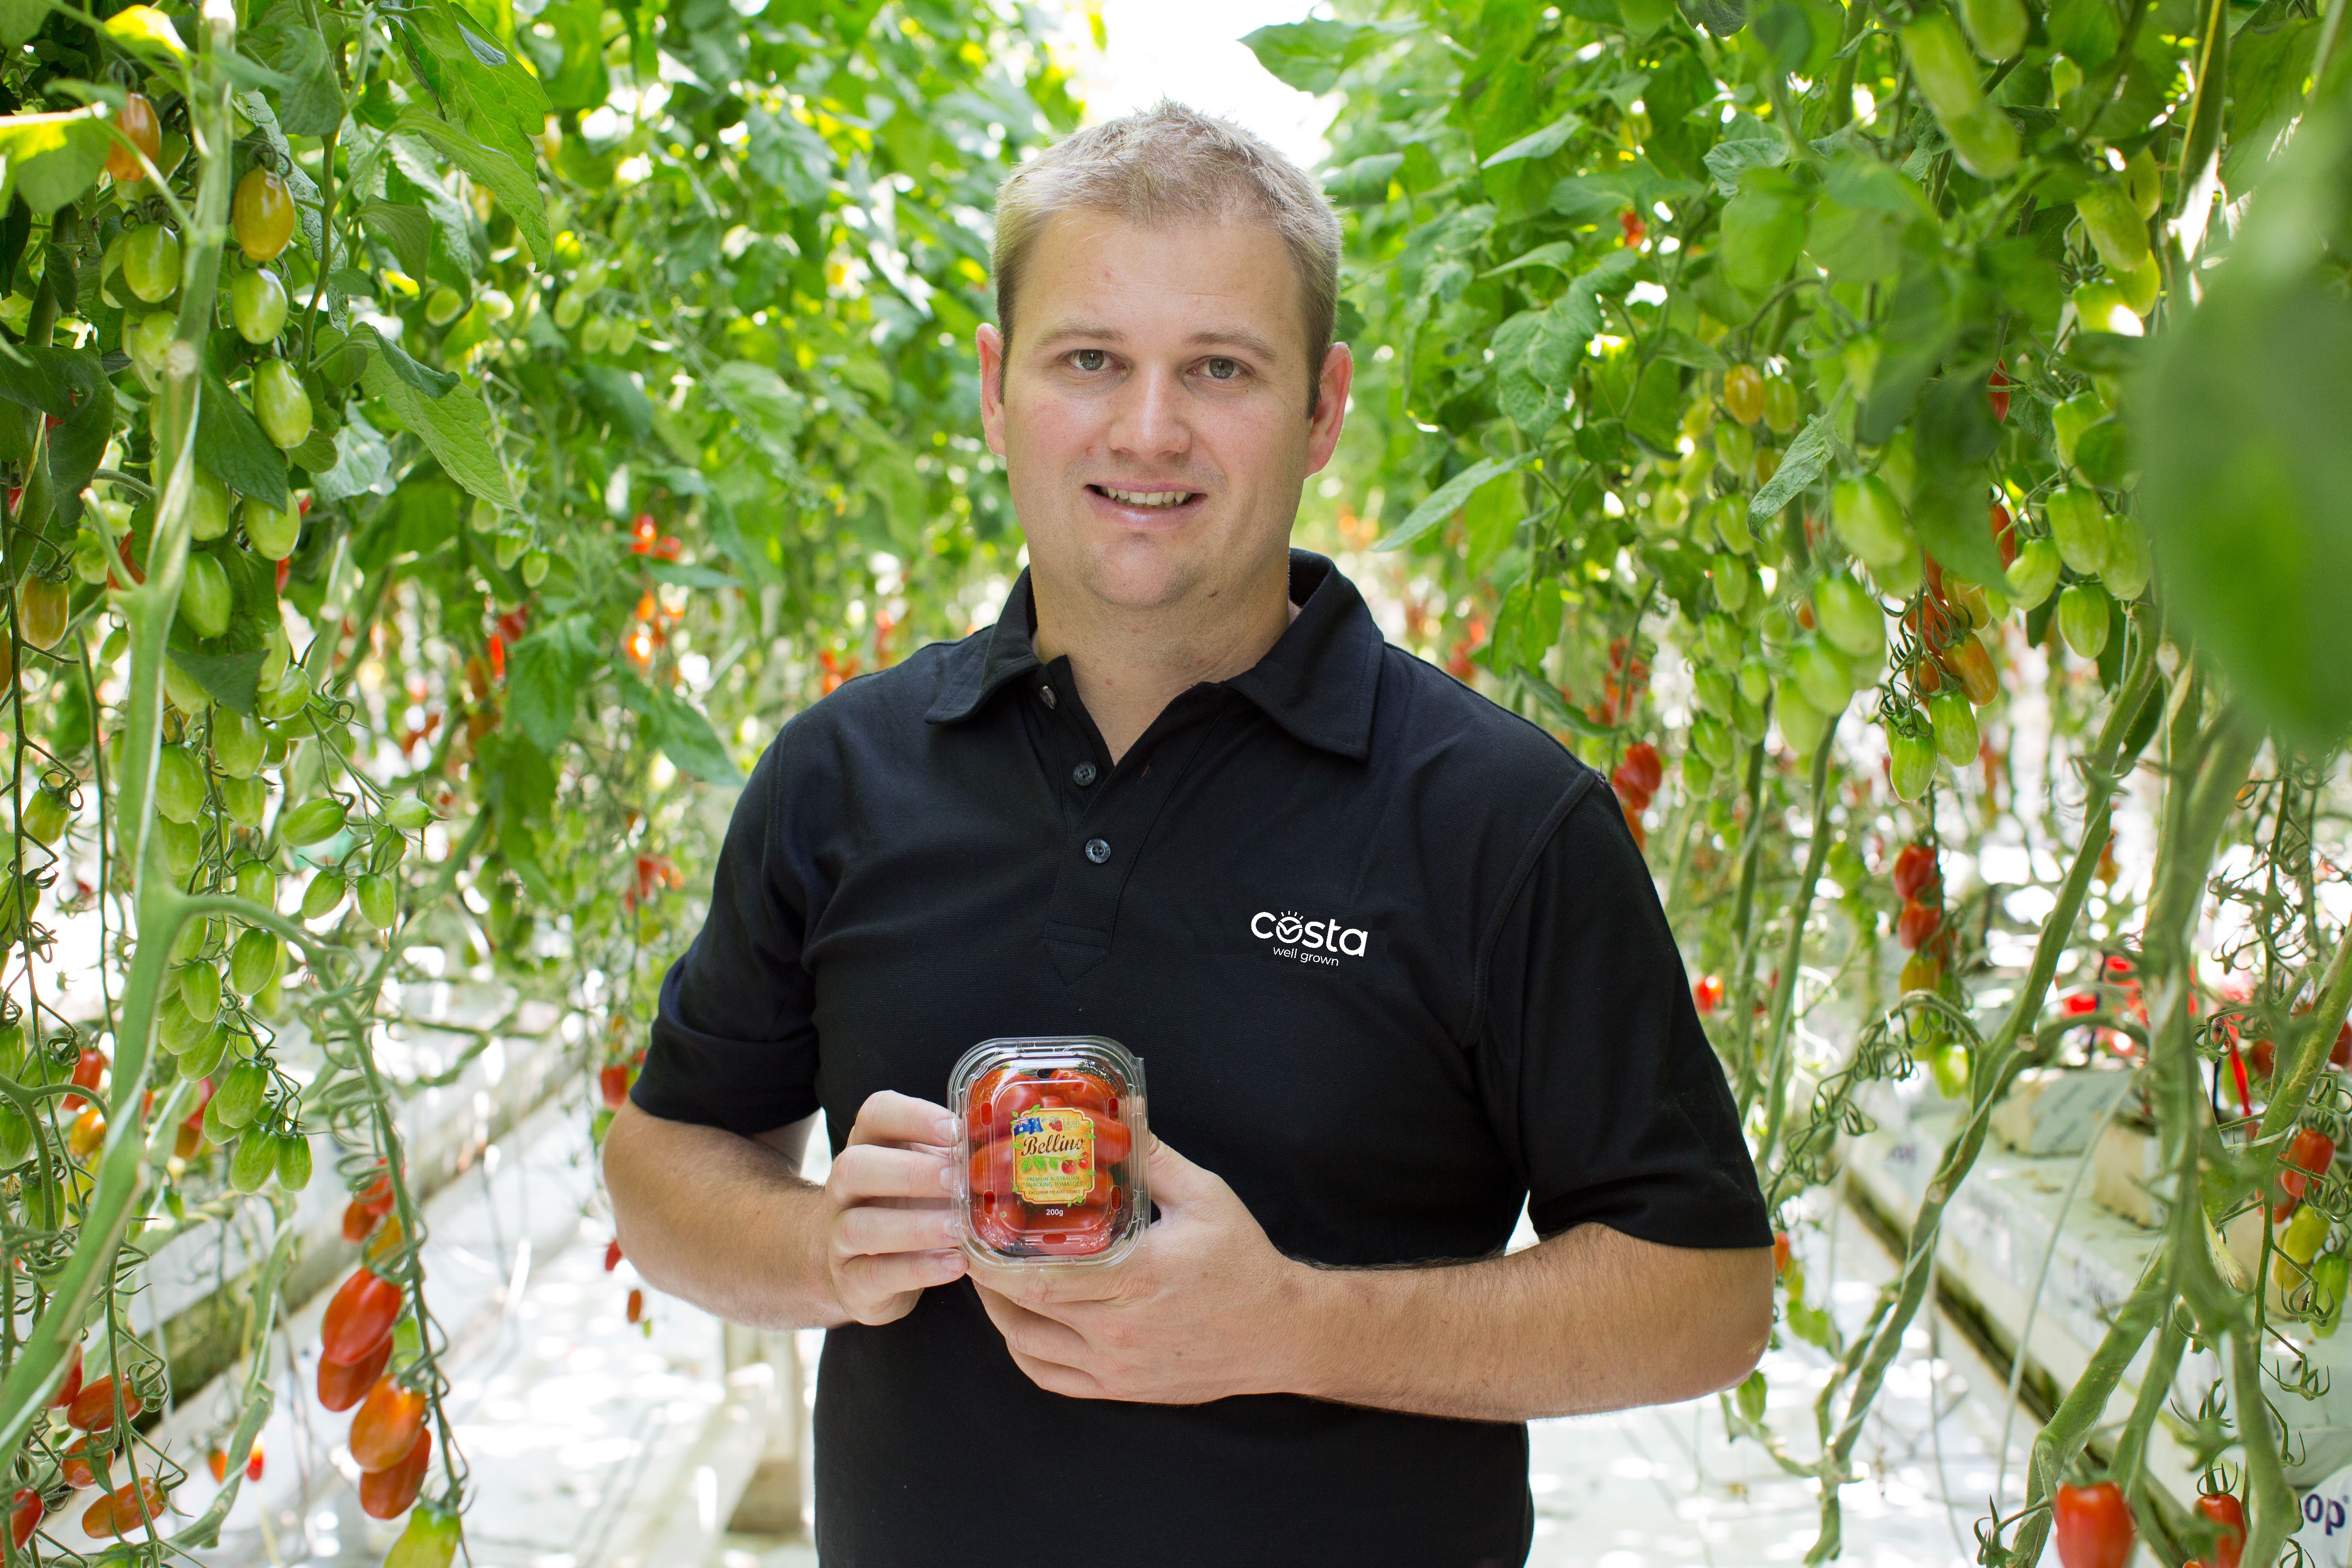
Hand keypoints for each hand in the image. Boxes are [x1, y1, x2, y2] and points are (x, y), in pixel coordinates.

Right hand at [819, 1090, 967, 1325]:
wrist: (867, 1268)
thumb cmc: (910, 1207)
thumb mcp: (931, 1174)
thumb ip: (958, 1157)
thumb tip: (1012, 1146)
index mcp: (869, 1147)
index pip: (875, 1114)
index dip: (914, 1116)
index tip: (957, 1131)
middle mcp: (844, 1189)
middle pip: (853, 1167)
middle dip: (909, 1172)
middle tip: (956, 1182)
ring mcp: (838, 1237)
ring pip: (859, 1227)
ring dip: (915, 1226)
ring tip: (960, 1229)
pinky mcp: (851, 1282)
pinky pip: (875, 1275)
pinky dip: (918, 1269)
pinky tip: (955, 1264)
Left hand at [968, 1135, 1317, 1403]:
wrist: (1282, 1333)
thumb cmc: (1243, 1263)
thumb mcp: (1205, 1197)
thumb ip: (1153, 1156)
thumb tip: (1120, 1107)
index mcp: (1133, 1279)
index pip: (1040, 1276)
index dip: (992, 1257)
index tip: (972, 1229)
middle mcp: (1117, 1330)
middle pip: (1023, 1311)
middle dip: (986, 1278)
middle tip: (972, 1244)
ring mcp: (1116, 1367)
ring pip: (1028, 1348)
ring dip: (999, 1314)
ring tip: (991, 1278)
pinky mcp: (1121, 1389)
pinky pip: (1051, 1378)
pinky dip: (1024, 1352)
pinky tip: (1023, 1322)